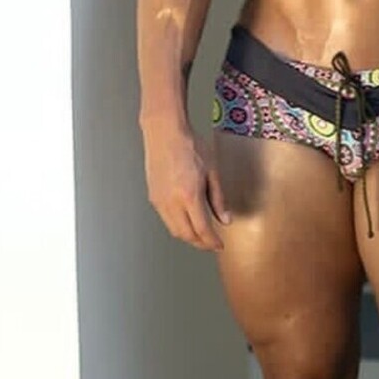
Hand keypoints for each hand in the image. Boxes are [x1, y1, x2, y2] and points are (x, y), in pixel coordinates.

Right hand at [142, 127, 230, 251]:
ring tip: (201, 235)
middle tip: (211, 243)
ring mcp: (160, 201)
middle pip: (186, 235)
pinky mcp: (153, 197)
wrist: (165, 133)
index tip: (219, 245)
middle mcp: (172, 202)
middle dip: (200, 243)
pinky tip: (187, 220)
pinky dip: (178, 226)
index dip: (212, 242)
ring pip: (174, 230)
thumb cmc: (190, 146)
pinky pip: (166, 220)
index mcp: (189, 195)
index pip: (202, 229)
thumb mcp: (212, 171)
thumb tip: (225, 220)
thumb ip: (218, 198)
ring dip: (188, 237)